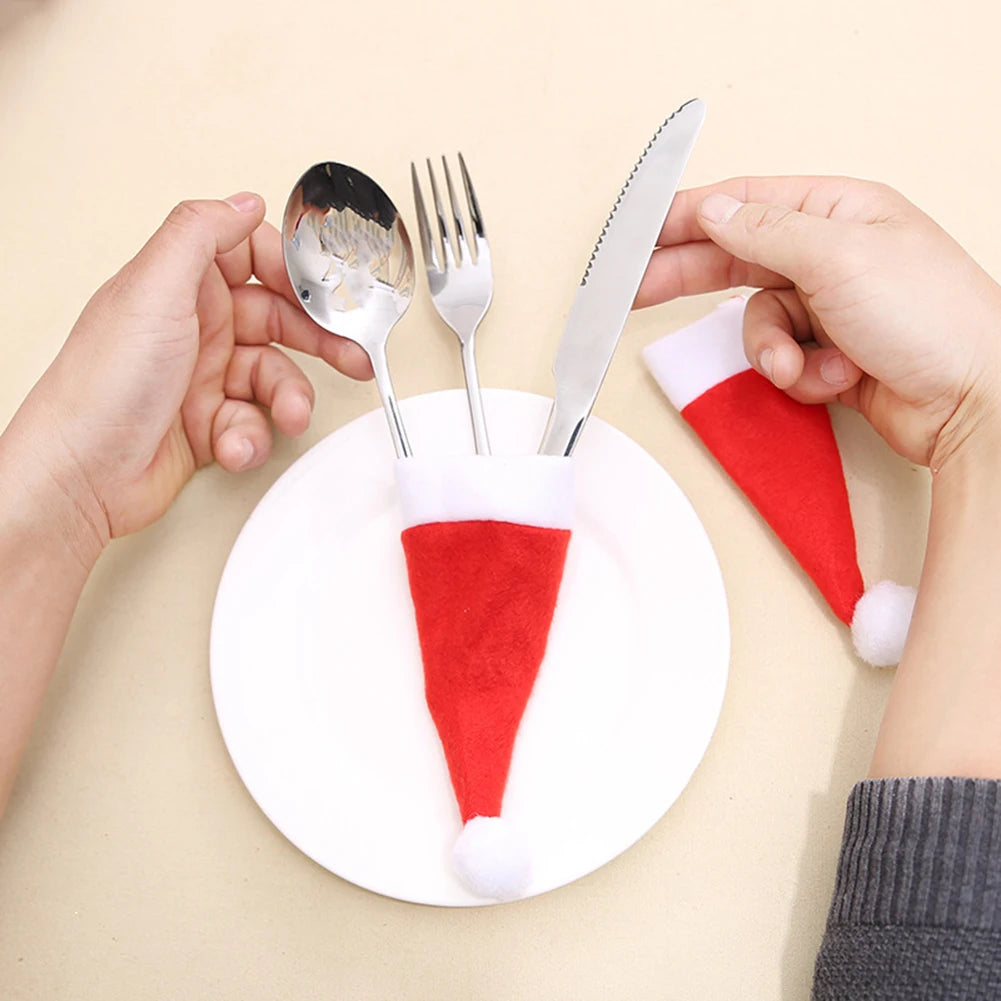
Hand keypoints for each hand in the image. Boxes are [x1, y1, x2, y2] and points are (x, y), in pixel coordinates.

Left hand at [7, 193, 370, 548]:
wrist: (81, 472)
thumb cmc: (106, 381)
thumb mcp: (155, 287)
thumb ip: (202, 231)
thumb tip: (244, 201)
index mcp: (182, 284)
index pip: (252, 258)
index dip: (293, 274)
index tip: (328, 293)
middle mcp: (196, 326)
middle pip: (278, 320)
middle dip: (319, 341)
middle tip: (353, 357)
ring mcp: (204, 376)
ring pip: (275, 376)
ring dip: (288, 399)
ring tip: (288, 416)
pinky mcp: (210, 423)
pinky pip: (255, 422)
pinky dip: (252, 436)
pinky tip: (232, 443)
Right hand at [636, 177, 1000, 468]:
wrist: (974, 399)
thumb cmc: (930, 318)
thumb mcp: (838, 257)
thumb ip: (764, 230)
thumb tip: (711, 209)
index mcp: (837, 212)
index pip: (742, 203)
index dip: (685, 217)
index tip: (637, 233)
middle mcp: (830, 255)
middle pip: (735, 258)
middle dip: (688, 278)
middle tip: (634, 290)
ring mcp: (829, 307)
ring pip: (756, 323)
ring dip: (771, 351)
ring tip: (802, 366)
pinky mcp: (828, 354)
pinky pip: (780, 360)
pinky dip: (800, 376)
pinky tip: (836, 379)